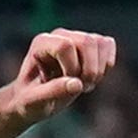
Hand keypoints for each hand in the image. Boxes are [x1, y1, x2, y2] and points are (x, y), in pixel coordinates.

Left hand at [0, 30, 117, 137]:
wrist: (34, 100)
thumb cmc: (29, 101)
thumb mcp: (34, 102)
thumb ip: (52, 92)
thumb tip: (77, 84)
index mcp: (41, 44)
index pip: (66, 46)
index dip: (72, 68)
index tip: (66, 86)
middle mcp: (59, 35)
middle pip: (87, 41)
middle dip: (90, 70)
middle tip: (81, 88)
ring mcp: (75, 37)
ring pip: (101, 42)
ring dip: (99, 69)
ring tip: (86, 84)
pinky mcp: (89, 45)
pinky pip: (108, 44)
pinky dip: (107, 64)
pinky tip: (93, 77)